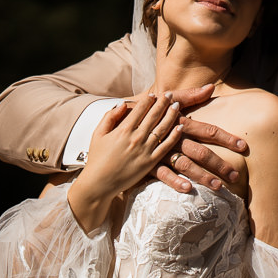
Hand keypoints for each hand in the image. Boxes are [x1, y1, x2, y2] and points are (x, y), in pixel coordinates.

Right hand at [68, 90, 182, 229]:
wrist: (100, 183)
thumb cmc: (97, 158)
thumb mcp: (97, 134)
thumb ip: (109, 117)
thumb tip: (122, 104)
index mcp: (122, 130)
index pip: (139, 110)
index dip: (148, 100)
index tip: (154, 94)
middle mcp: (136, 138)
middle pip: (153, 116)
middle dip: (163, 103)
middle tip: (170, 94)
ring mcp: (145, 150)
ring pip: (162, 128)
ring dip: (171, 115)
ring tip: (177, 106)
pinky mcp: (151, 162)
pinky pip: (166, 146)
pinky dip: (174, 136)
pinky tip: (180, 127)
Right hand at [129, 83, 245, 192]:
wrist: (116, 122)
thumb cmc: (145, 111)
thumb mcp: (166, 100)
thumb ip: (190, 95)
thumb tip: (211, 87)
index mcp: (179, 122)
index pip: (208, 130)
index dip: (226, 138)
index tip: (243, 146)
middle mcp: (172, 137)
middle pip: (201, 151)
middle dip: (219, 164)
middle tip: (235, 175)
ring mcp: (160, 152)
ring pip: (185, 165)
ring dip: (202, 176)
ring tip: (218, 187)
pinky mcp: (147, 164)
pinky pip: (162, 174)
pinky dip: (174, 181)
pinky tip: (188, 189)